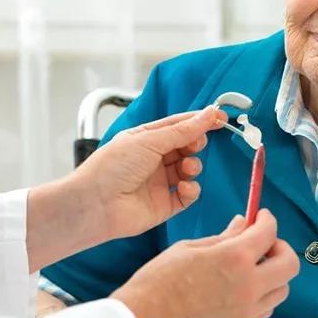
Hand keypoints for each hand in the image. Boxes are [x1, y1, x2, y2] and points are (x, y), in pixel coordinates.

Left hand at [81, 105, 228, 238]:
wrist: (96, 204)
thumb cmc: (113, 166)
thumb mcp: (149, 140)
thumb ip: (183, 130)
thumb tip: (210, 113)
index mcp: (146, 138)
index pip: (179, 125)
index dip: (200, 121)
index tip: (221, 118)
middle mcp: (154, 159)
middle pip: (186, 146)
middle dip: (195, 144)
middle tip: (195, 145)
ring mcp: (160, 182)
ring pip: (190, 169)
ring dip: (193, 166)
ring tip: (186, 169)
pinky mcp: (165, 204)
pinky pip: (188, 194)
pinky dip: (191, 189)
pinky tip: (184, 187)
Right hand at [111, 210, 299, 317]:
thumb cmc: (158, 284)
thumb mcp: (188, 249)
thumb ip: (222, 237)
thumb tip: (242, 224)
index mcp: (234, 259)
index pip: (269, 232)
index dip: (267, 219)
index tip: (261, 216)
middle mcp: (248, 286)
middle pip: (289, 264)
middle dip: (280, 247)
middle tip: (263, 242)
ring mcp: (246, 311)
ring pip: (282, 290)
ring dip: (274, 274)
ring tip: (253, 266)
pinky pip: (266, 309)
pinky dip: (262, 295)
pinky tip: (243, 287)